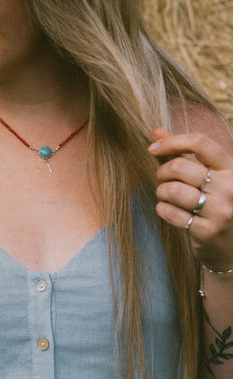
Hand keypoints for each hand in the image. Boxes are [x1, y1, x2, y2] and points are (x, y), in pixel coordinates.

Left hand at [148, 127, 232, 271]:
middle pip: (180, 167)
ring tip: (166, 195)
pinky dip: (162, 208)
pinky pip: (169, 212)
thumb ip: (183, 153)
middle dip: (162, 172)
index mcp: (231, 169)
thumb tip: (156, 131)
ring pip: (172, 190)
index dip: (171, 142)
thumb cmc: (216, 203)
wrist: (232, 246)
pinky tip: (169, 209)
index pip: (200, 143)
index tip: (153, 149)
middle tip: (163, 179)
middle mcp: (230, 189)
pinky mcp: (207, 232)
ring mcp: (220, 212)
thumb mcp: (209, 175)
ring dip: (161, 191)